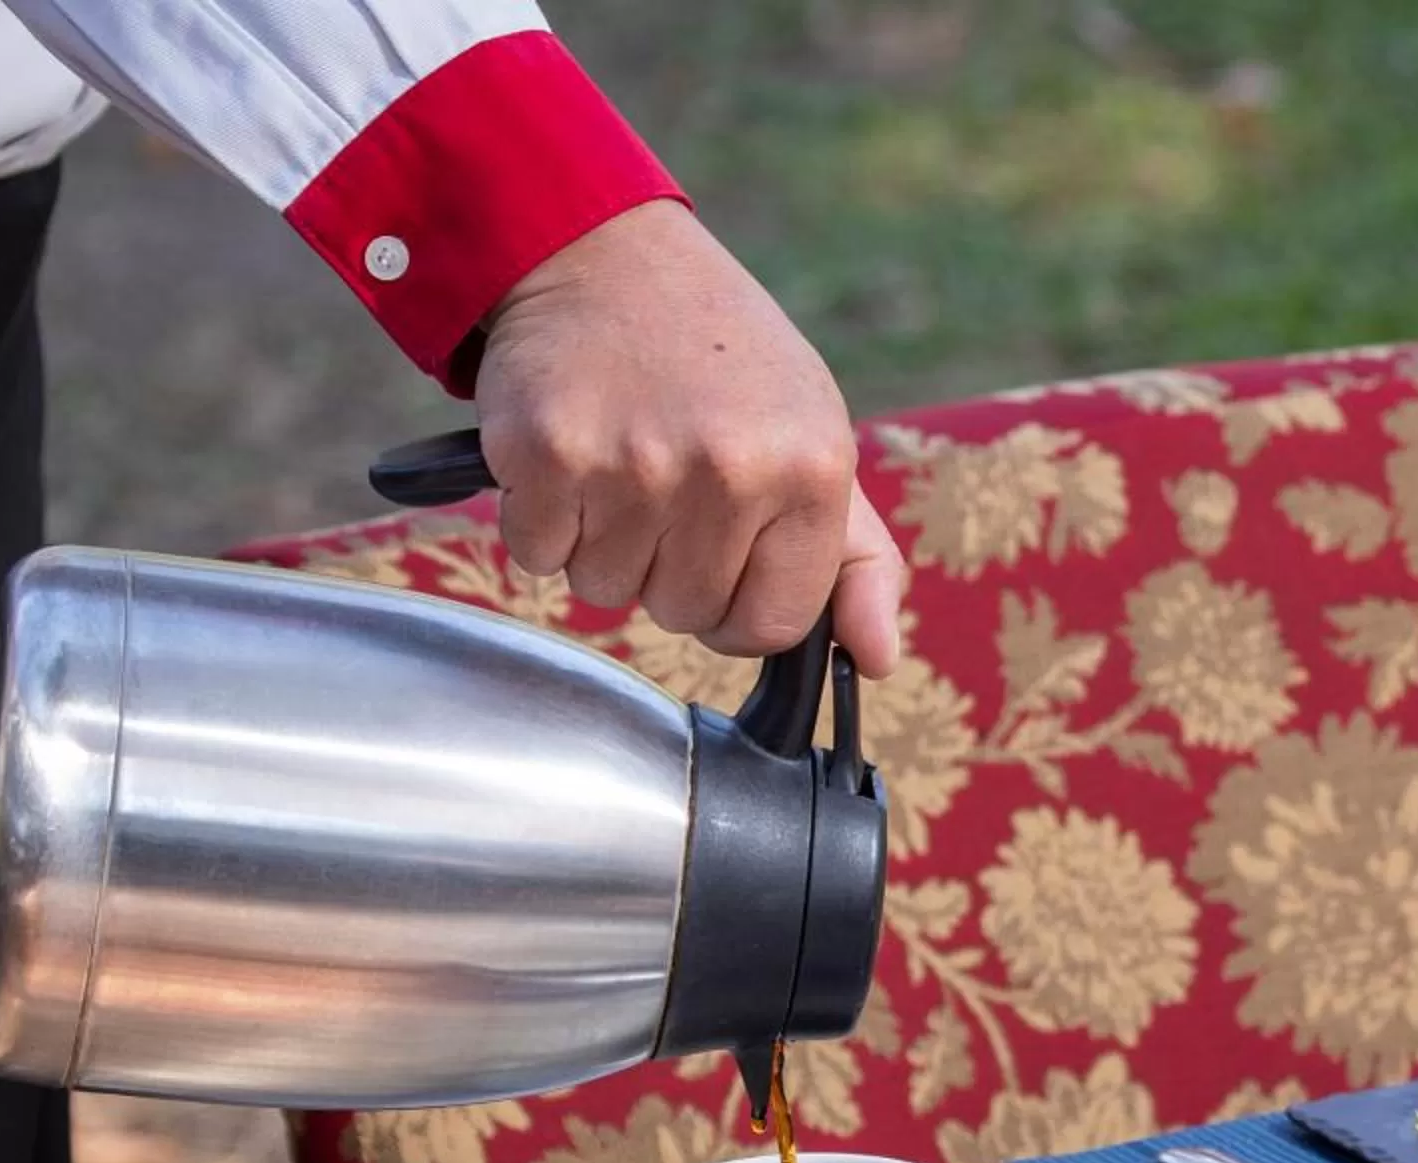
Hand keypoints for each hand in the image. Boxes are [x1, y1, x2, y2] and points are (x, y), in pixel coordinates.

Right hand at [474, 200, 904, 674]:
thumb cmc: (718, 358)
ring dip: (603, 541)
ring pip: (607, 591)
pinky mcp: (550, 456)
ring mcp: (636, 465)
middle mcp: (730, 470)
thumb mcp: (813, 436)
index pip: (771, 627)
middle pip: (684, 614)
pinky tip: (572, 448)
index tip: (725, 549)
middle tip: (664, 475)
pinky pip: (540, 557)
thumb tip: (877, 658)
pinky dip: (542, 518)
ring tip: (620, 454)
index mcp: (811, 470)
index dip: (738, 603)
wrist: (602, 248)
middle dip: (667, 565)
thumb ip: (857, 558)